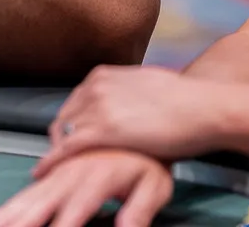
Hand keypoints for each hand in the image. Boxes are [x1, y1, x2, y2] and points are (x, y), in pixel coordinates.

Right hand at [0, 150, 173, 226]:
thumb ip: (138, 210)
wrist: (146, 119)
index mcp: (97, 178)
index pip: (72, 213)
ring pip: (32, 192)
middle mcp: (74, 170)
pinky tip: (4, 212)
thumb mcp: (154, 186)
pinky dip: (19, 199)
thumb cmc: (152, 157)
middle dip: (19, 218)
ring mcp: (64, 166)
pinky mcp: (60, 163)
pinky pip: (36, 183)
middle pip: (41, 200)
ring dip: (10, 209)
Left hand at [36, 66, 216, 175]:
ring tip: (52, 170)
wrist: (203, 107)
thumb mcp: (143, 87)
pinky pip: (67, 148)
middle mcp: (93, 87)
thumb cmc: (184, 101)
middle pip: (64, 118)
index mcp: (102, 76)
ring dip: (56, 152)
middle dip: (60, 140)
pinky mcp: (102, 130)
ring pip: (63, 133)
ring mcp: (96, 107)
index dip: (69, 125)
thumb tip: (124, 106)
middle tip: (59, 160)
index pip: (73, 104)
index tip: (67, 140)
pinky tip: (45, 172)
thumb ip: (124, 94)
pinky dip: (52, 161)